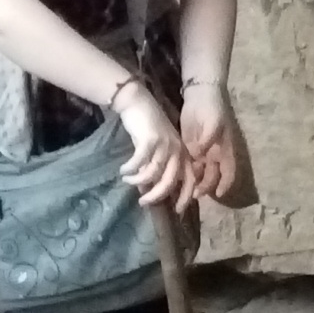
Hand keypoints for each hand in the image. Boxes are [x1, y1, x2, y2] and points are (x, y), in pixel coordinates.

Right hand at [109, 82, 195, 211]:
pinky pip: (140, 162)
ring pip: (154, 173)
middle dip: (157, 195)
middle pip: (171, 181)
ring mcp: (165, 145)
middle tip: (143, 202)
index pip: (190, 179)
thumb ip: (154, 168)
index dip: (186, 196)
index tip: (177, 210)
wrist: (138, 102)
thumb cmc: (146, 128)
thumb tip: (145, 190)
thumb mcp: (154, 149)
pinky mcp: (150, 140)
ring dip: (139, 181)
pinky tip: (123, 171)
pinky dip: (131, 169)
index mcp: (182, 153)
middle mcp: (177, 150)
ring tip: (127, 181)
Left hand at [179, 84, 257, 208]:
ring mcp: (202, 154)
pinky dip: (185, 174)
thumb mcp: (213, 122)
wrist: (200, 96)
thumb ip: (207, 139)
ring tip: (183, 192)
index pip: (229, 172)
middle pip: (212, 177)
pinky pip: (189, 166)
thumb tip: (199, 154)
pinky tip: (176, 180)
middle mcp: (215, 156)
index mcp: (225, 150)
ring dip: (193, 184)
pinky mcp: (190, 150)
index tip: (218, 194)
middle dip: (205, 188)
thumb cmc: (211, 109)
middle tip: (193, 194)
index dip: (225, 184)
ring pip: (200, 174)